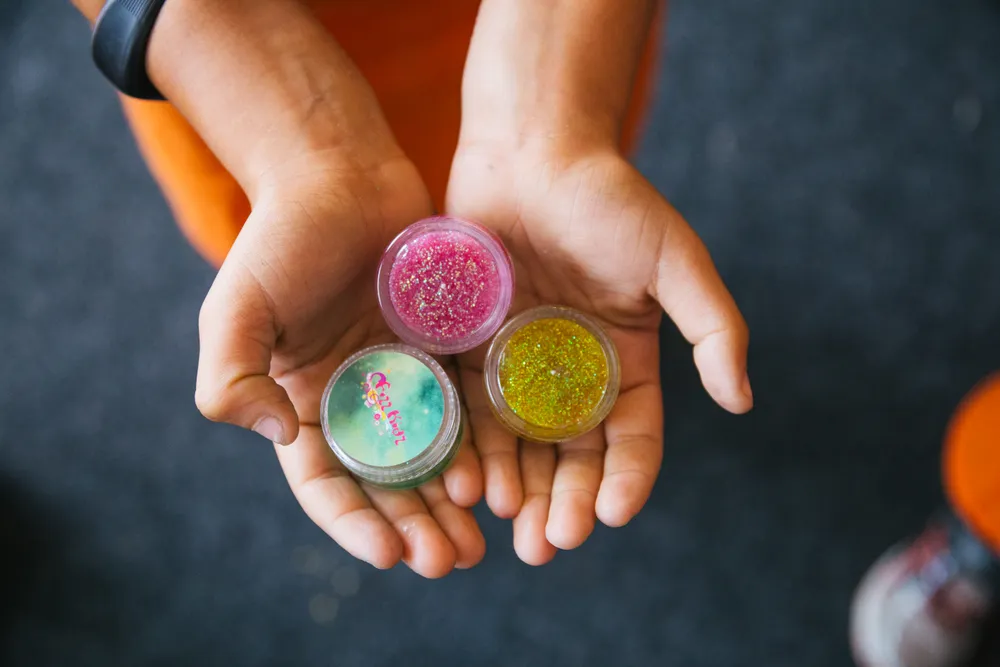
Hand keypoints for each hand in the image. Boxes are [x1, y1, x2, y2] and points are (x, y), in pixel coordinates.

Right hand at [194, 155, 484, 576]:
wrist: (340, 173)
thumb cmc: (282, 236)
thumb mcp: (237, 306)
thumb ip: (232, 377)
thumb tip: (280, 436)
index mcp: (303, 400)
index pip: (325, 482)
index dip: (353, 523)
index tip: (389, 553)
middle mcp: (355, 399)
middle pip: (385, 482)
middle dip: (414, 526)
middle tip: (448, 560)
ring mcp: (402, 375)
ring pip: (431, 456)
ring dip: (450, 502)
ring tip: (478, 541)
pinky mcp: (442, 349)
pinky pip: (465, 407)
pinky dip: (478, 447)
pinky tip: (501, 477)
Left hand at [446, 144, 751, 564]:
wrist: (530, 153)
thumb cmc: (609, 200)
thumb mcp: (674, 260)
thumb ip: (713, 327)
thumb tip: (741, 400)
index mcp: (626, 363)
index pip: (633, 439)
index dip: (626, 480)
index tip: (611, 515)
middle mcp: (572, 376)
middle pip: (571, 458)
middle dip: (563, 503)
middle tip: (547, 545)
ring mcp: (518, 368)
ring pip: (519, 447)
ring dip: (516, 491)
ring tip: (507, 526)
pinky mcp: (470, 353)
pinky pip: (469, 413)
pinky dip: (470, 451)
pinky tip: (464, 482)